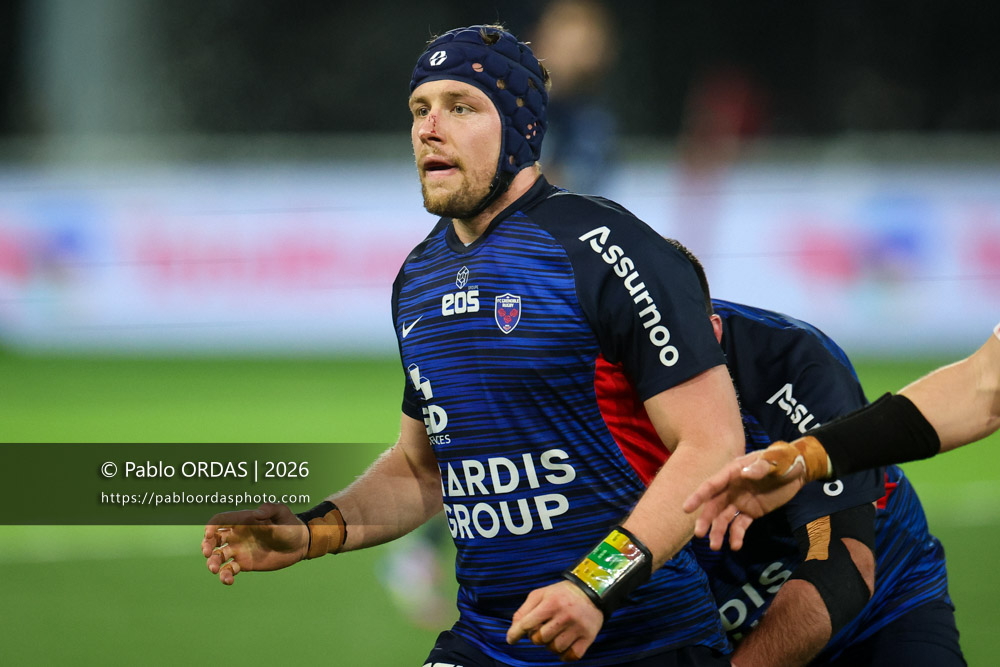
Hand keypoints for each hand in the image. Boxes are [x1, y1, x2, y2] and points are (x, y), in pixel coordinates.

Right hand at [201, 503, 308, 584]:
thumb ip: (270, 509)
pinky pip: (229, 570)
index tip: (209, 534)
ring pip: (218, 556)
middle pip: (213, 539)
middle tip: (208, 553)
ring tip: (215, 570)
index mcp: (243, 520)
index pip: (221, 520)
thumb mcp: (282, 513)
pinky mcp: (244, 563)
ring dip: (212, 563)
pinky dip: (225, 576)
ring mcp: (239, 550)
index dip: (211, 526)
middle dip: (206, 545)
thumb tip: (256, 513)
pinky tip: (229, 580)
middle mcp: (237, 535)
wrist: (299, 544)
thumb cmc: (290, 525)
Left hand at [506, 580, 603, 661]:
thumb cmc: (562, 593)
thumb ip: (525, 609)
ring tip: (554, 635)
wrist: (593, 590)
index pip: (527, 623)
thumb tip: (514, 628)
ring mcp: (577, 628)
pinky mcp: (588, 637)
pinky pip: (571, 656)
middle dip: (536, 637)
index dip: (515, 633)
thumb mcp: (541, 594)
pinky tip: (564, 646)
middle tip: (542, 630)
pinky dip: (565, 655)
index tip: (511, 639)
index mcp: (551, 603)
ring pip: (555, 648)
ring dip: (550, 646)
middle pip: (540, 639)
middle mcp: (564, 616)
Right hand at [682, 449, 805, 549]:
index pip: (712, 485)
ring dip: (718, 532)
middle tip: (700, 535)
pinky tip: (736, 546)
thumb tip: (743, 474)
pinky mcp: (751, 513)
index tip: (686, 509)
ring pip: (724, 518)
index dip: (698, 496)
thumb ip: (760, 467)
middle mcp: (732, 488)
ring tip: (716, 547)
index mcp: (733, 472)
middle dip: (705, 520)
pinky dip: (736, 536)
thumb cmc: (784, 459)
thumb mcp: (775, 460)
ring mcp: (740, 501)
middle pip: (714, 506)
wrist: (798, 471)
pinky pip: (740, 525)